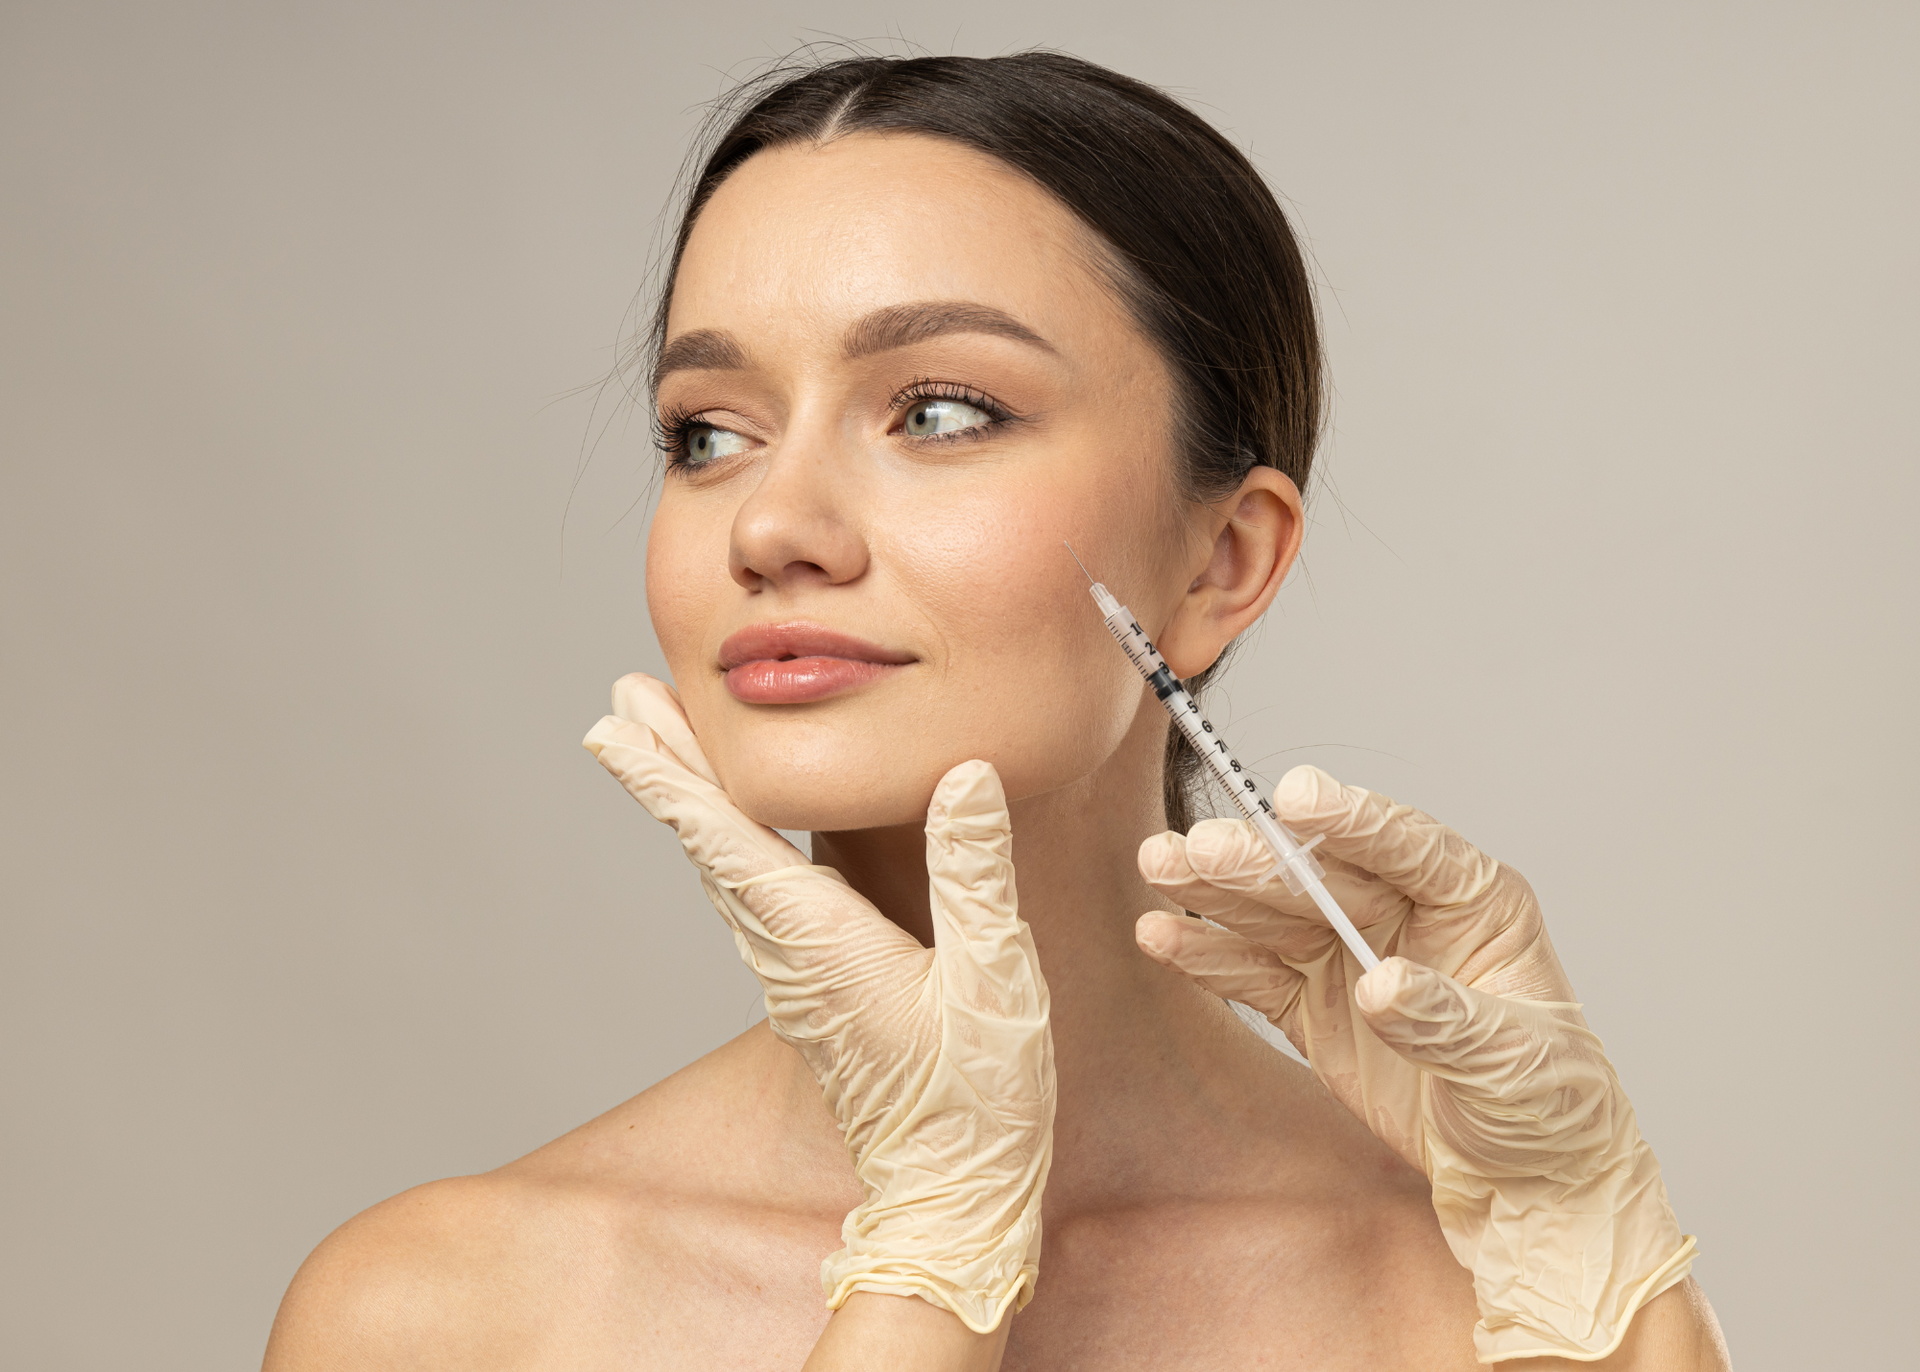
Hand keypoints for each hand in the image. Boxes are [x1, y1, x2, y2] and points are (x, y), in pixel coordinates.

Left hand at [583, 675, 1054, 1334]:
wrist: (953, 1195)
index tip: (614, 729)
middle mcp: (790, 957)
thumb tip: (964, 775)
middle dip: (666, 766)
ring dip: (691, 802)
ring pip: (725, 873)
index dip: (670, 778)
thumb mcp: (995, 977)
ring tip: (664, 743)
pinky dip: (729, 848)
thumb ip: (973, 872)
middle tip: (622, 699)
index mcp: (822, 943)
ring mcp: (796, 980)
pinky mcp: (814, 995)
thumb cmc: (977, 1099)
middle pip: (710, 846)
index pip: (727, 842)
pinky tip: (735, 835)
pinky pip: (754, 903)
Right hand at [1134, 766, 1692, 1363]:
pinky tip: (1161, 934)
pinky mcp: (1316, 1006)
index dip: (1351, 820)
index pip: (1408, 846)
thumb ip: (1446, 1021)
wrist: (1523, 1183)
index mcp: (1475, 903)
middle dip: (1259, 861)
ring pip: (1276, 914)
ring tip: (1159, 866)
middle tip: (1198, 848)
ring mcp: (1354, 957)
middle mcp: (1408, 916)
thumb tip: (1382, 984)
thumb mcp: (1513, 1065)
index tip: (1294, 796)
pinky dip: (1208, 956)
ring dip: (1216, 892)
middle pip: (1322, 876)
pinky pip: (1255, 974)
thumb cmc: (1547, 1109)